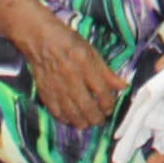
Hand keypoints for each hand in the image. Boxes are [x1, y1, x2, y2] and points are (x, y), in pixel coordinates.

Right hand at [22, 20, 126, 135]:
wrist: (40, 39)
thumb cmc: (69, 42)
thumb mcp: (92, 52)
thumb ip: (107, 72)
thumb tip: (123, 86)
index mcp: (85, 65)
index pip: (101, 91)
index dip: (108, 104)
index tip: (110, 108)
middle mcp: (71, 78)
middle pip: (87, 106)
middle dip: (96, 118)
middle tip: (100, 120)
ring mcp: (56, 87)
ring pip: (71, 113)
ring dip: (82, 122)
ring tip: (88, 123)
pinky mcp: (45, 92)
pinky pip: (56, 111)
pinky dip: (65, 119)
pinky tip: (71, 119)